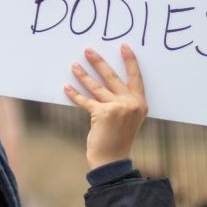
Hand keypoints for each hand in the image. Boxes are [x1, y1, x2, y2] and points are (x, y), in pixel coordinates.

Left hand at [64, 44, 147, 169]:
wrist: (112, 159)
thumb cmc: (118, 139)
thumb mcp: (128, 118)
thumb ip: (123, 101)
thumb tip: (103, 82)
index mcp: (140, 103)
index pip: (135, 77)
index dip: (129, 61)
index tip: (123, 46)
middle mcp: (131, 103)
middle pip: (112, 76)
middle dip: (98, 62)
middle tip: (88, 50)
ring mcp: (117, 108)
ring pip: (96, 86)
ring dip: (83, 74)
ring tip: (74, 65)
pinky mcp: (102, 114)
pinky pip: (85, 100)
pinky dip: (74, 94)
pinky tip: (66, 86)